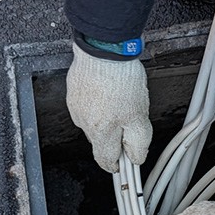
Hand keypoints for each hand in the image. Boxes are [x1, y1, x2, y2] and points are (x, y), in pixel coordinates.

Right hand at [66, 43, 151, 171]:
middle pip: (102, 140)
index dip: (117, 165)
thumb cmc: (121, 79)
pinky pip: (90, 104)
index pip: (105, 160)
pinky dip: (101, 101)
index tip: (124, 165)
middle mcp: (83, 122)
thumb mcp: (139, 117)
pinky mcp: (75, 90)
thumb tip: (135, 158)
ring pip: (96, 121)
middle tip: (131, 119)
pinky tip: (112, 89)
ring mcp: (76, 105)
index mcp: (99, 132)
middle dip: (116, 135)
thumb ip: (138, 142)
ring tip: (122, 98)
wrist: (104, 48)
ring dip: (109, 116)